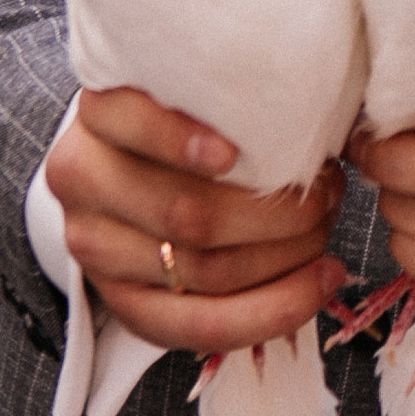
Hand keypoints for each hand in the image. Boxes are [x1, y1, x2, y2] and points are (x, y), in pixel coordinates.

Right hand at [53, 87, 345, 354]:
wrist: (130, 168)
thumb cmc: (192, 120)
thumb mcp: (198, 90)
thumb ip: (233, 94)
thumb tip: (313, 118)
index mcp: (100, 114)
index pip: (131, 121)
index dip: (178, 140)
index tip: (232, 154)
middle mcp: (84, 180)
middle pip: (187, 211)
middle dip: (278, 212)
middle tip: (330, 193)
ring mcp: (95, 246)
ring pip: (203, 270)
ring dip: (286, 257)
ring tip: (327, 233)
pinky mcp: (122, 301)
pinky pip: (199, 325)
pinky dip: (271, 309)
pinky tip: (317, 283)